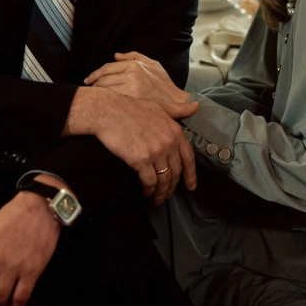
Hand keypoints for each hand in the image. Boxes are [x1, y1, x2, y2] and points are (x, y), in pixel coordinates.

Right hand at [65, 87, 197, 203]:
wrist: (109, 112)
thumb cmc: (132, 108)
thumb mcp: (160, 106)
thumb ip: (179, 109)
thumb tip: (196, 106)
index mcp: (175, 131)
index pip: (189, 158)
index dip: (191, 175)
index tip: (191, 186)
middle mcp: (169, 142)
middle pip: (176, 171)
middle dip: (173, 186)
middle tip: (169, 194)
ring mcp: (156, 152)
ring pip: (164, 179)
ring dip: (162, 192)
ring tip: (158, 199)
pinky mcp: (141, 160)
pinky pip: (149, 181)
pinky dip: (149, 190)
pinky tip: (146, 193)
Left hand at [84, 52, 190, 104]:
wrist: (176, 102)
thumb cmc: (165, 85)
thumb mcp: (154, 65)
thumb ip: (135, 56)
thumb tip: (116, 55)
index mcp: (135, 65)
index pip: (107, 68)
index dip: (95, 74)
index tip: (89, 80)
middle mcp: (131, 74)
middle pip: (103, 78)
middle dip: (92, 83)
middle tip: (87, 89)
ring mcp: (131, 88)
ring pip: (105, 89)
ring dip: (96, 93)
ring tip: (92, 97)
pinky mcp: (131, 100)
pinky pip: (112, 99)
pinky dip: (104, 100)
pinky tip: (102, 104)